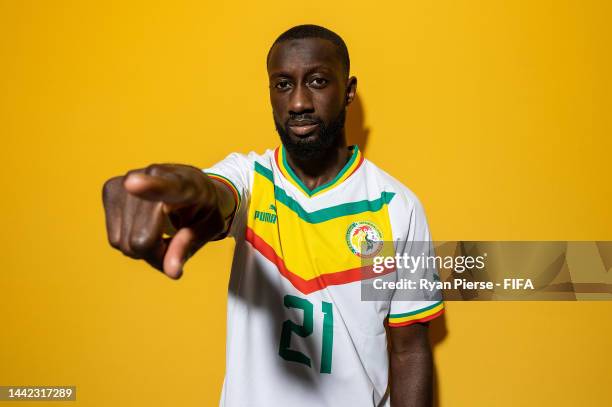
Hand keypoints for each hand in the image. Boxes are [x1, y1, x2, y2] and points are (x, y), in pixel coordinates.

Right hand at [102, 164, 226, 278]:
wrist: (191, 183)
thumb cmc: (203, 207)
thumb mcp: (209, 228)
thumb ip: (189, 245)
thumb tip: (172, 272)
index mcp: (188, 184)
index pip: (168, 187)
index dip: (150, 188)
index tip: (132, 184)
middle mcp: (154, 174)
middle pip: (141, 239)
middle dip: (157, 254)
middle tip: (175, 245)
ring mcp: (128, 179)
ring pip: (124, 243)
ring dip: (144, 249)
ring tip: (161, 230)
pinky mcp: (111, 189)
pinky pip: (115, 239)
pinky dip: (130, 242)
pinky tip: (145, 225)